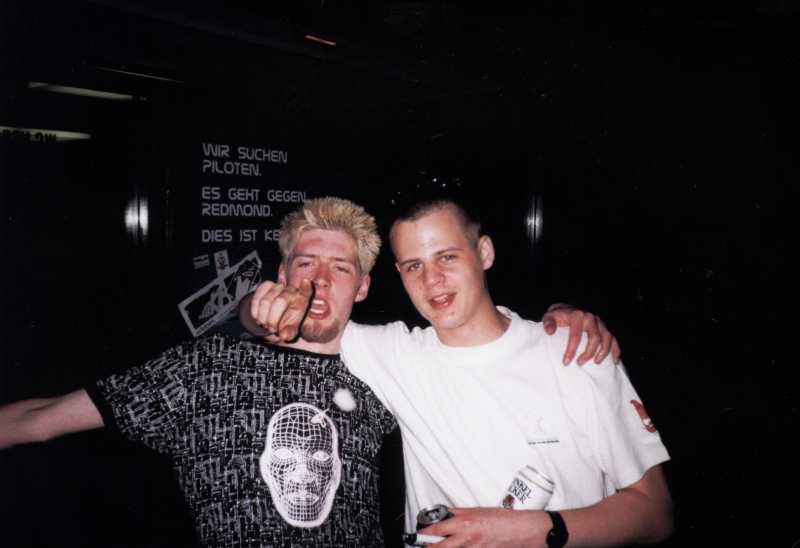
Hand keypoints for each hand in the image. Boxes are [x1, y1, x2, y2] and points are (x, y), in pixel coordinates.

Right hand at [249, 278, 313, 341]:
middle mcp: (291, 290)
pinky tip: (258, 318)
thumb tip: (284, 335)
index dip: (305, 287)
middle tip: (272, 329)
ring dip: (263, 317)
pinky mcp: (266, 285)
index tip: (306, 282)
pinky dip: (255, 311)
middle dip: (273, 319)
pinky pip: (256, 298)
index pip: (306, 292)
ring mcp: (278, 286)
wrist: (275, 317)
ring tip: (266, 325)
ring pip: (266, 301)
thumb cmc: (287, 322)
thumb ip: (290, 332)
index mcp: (303, 299)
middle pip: (280, 301)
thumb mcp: (291, 329)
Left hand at [419, 507, 549, 547]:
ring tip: (444, 546)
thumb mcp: (478, 510)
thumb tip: (445, 514)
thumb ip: (459, 513)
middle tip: (425, 546)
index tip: (420, 534)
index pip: (437, 529)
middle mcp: (467, 537)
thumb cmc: (503, 519)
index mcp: (465, 522)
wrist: (523, 530)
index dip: (425, 533)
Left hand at [543, 303, 620, 365]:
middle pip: (595, 337)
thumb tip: (549, 331)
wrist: (568, 308)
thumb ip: (548, 322)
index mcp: (577, 315)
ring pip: (607, 338)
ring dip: (603, 352)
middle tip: (579, 363)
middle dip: (588, 353)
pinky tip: (614, 361)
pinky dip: (615, 350)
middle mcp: (591, 318)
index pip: (576, 335)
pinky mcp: (605, 327)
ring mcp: (600, 322)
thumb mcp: (550, 316)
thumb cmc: (558, 315)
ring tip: (596, 362)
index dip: (571, 350)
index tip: (566, 362)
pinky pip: (614, 339)